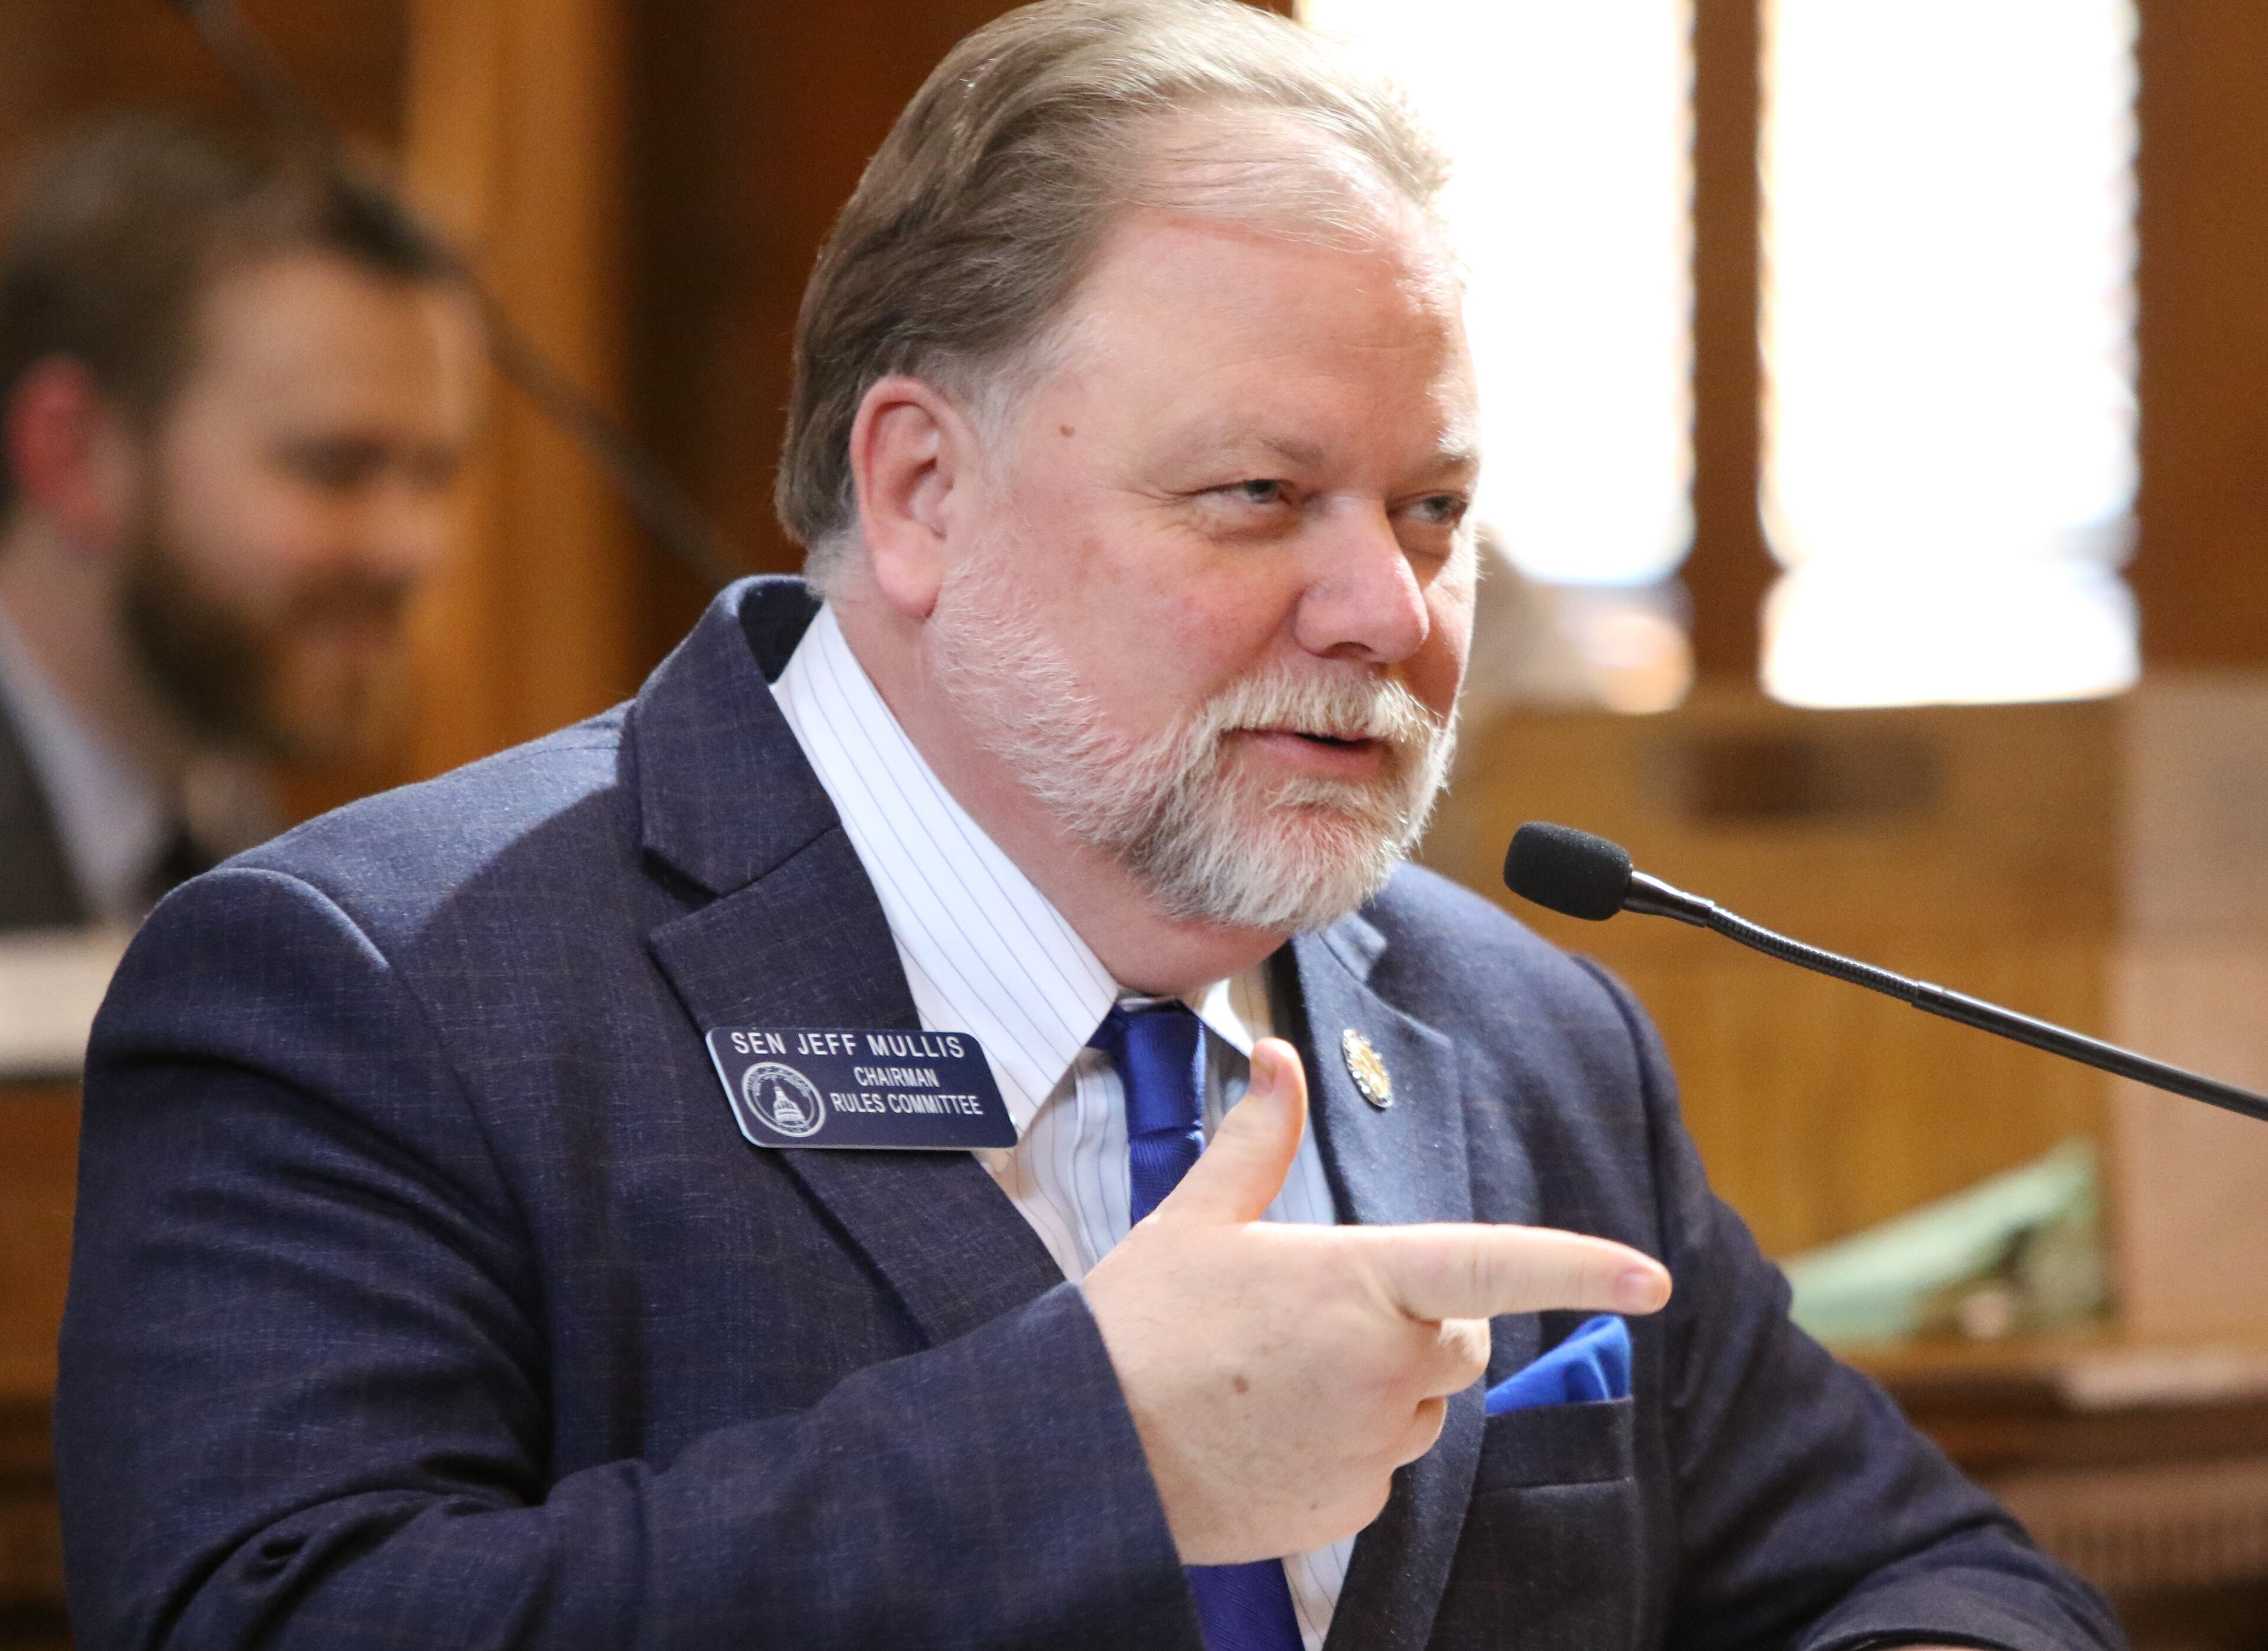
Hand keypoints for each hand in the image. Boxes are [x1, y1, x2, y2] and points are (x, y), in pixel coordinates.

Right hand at [1081, 1037, 1671, 1564]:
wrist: (1087, 1453)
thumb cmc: (1135, 1329)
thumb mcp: (1195, 1219)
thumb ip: (1257, 1139)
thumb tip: (1279, 1059)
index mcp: (1354, 1280)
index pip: (1493, 1264)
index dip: (1581, 1266)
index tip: (1651, 1277)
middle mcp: (1380, 1367)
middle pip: (1463, 1342)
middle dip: (1422, 1326)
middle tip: (1327, 1320)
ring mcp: (1368, 1448)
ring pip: (1421, 1409)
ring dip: (1381, 1391)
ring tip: (1279, 1381)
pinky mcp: (1349, 1513)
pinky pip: (1380, 1471)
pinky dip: (1345, 1452)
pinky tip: (1272, 1433)